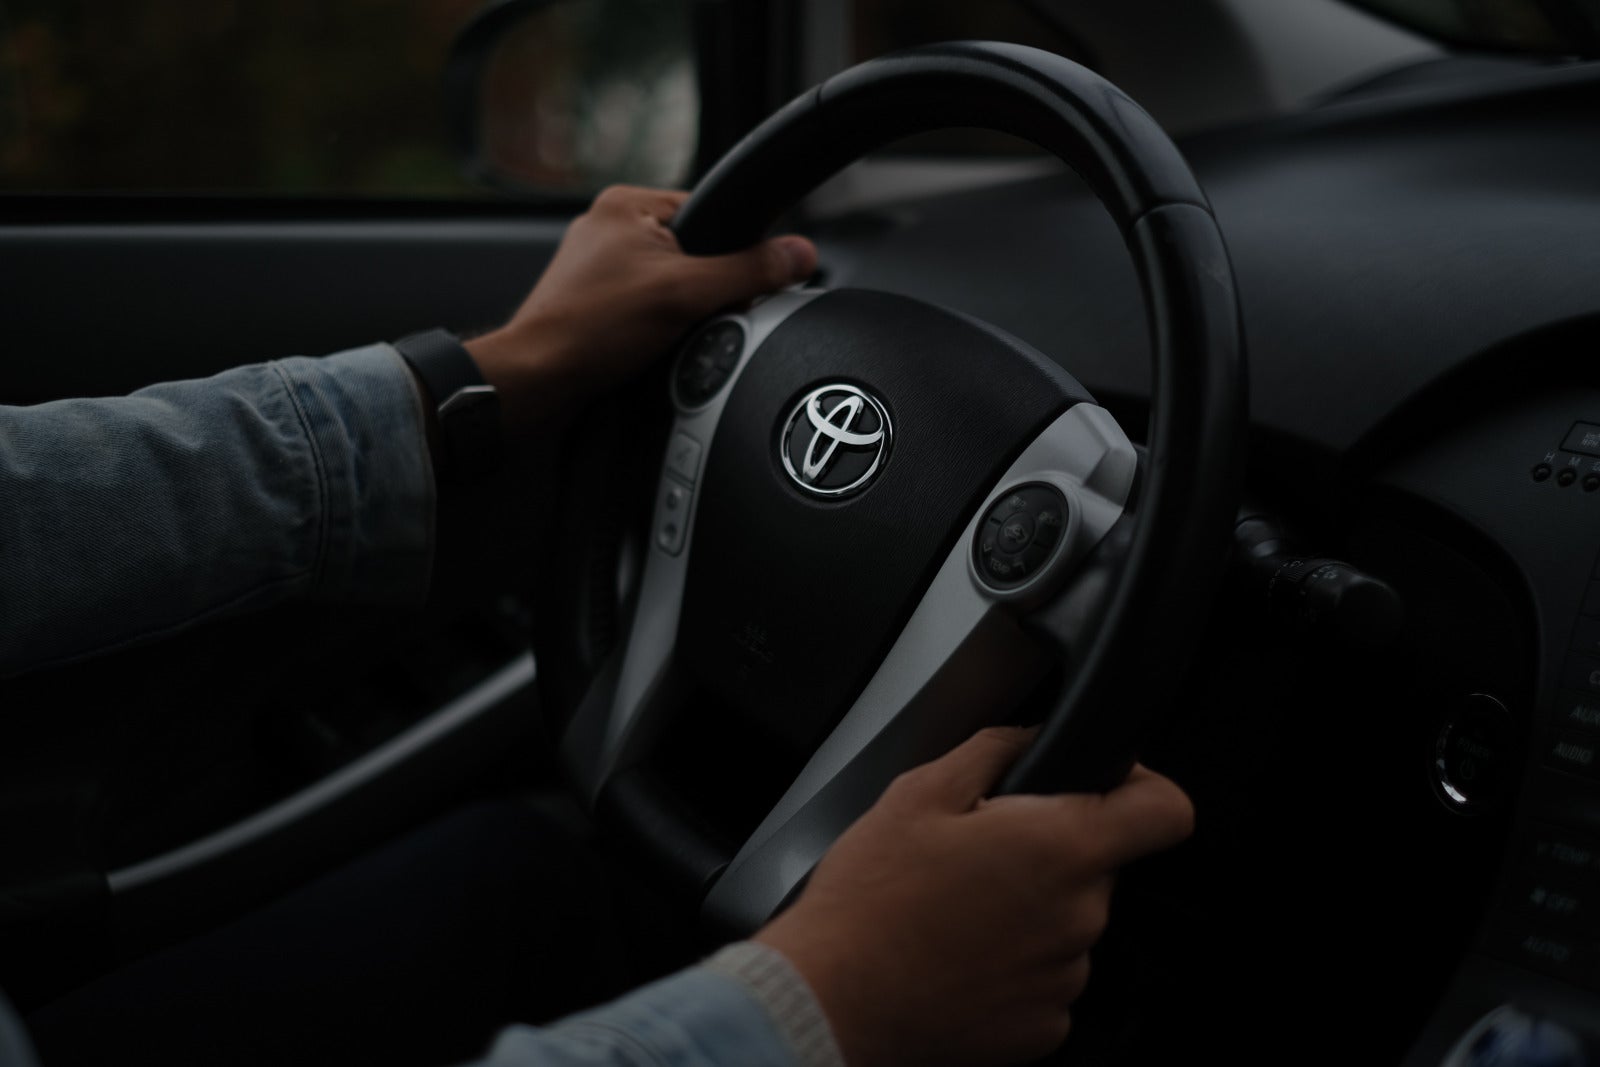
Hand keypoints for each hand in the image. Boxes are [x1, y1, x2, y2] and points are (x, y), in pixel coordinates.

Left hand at [465, 184, 816, 437]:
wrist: (536, 380)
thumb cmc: (591, 330)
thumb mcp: (688, 294)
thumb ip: (749, 271)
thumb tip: (799, 254)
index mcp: (628, 202)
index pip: (711, 213)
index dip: (732, 253)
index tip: (732, 287)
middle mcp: (609, 225)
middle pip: (695, 253)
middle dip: (702, 291)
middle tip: (686, 317)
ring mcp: (597, 265)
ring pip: (670, 284)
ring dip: (678, 313)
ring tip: (658, 334)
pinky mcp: (592, 301)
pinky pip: (645, 307)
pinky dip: (654, 329)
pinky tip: (644, 347)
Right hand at [753, 727, 1194, 1066]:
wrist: (830, 1001)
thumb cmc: (869, 901)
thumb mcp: (919, 792)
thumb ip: (995, 750)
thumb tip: (1034, 736)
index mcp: (1062, 848)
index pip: (1166, 811)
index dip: (1143, 787)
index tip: (1107, 787)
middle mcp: (1079, 918)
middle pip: (1098, 866)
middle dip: (1049, 852)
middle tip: (977, 853)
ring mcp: (1065, 979)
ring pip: (1067, 923)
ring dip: (1028, 911)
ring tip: (955, 910)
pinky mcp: (1043, 1029)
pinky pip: (1045, 978)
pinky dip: (1012, 965)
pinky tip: (957, 955)